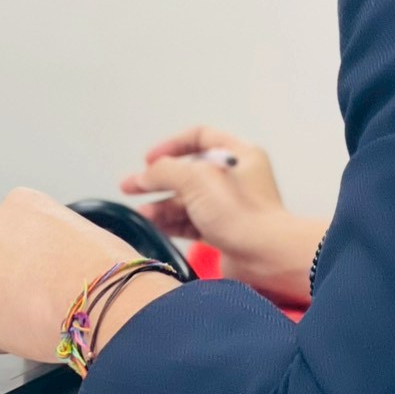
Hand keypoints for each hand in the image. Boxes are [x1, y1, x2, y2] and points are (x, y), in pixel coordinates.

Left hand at [0, 187, 181, 361]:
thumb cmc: (103, 271)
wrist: (98, 297)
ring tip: (32, 316)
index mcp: (19, 202)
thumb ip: (52, 239)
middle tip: (35, 298)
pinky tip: (23, 333)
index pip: (10, 234)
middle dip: (6, 279)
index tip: (40, 276)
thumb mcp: (80, 231)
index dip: (28, 262)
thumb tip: (55, 263)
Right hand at [119, 126, 326, 306]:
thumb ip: (164, 171)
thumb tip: (145, 175)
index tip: (148, 159)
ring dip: (162, 204)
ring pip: (188, 199)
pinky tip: (153, 225)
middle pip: (188, 171)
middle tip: (128, 186)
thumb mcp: (195, 179)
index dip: (171, 145)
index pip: (199, 137)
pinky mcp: (225, 232)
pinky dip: (172, 222)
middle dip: (157, 179)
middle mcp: (235, 177)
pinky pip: (192, 221)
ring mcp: (230, 206)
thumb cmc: (237, 210)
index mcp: (238, 153)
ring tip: (141, 214)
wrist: (265, 256)